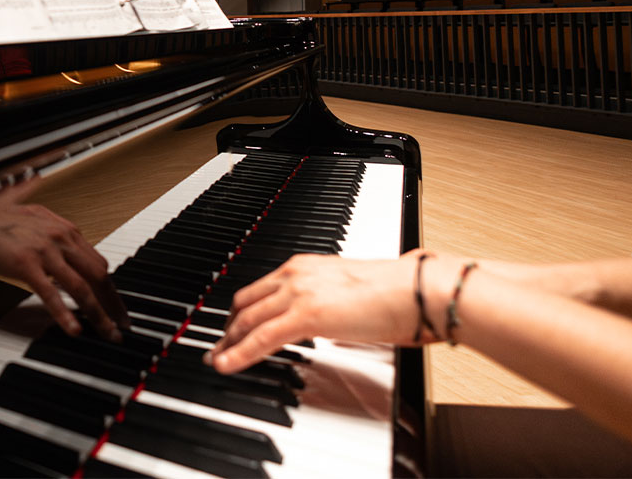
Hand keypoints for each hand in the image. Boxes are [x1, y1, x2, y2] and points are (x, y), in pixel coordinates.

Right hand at [0, 177, 129, 340]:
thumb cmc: (2, 218)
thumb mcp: (39, 218)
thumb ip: (59, 234)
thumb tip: (75, 248)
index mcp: (67, 230)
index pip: (99, 264)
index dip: (111, 288)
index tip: (115, 306)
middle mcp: (62, 239)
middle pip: (99, 276)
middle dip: (113, 304)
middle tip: (120, 326)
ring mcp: (45, 252)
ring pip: (82, 287)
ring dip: (99, 314)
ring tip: (107, 334)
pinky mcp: (26, 264)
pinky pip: (51, 293)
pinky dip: (65, 313)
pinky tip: (74, 329)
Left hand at [209, 251, 445, 373]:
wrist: (416, 291)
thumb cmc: (397, 294)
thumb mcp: (349, 293)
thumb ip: (330, 303)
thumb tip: (327, 322)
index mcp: (304, 266)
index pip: (259, 289)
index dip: (240, 311)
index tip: (230, 328)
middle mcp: (295, 274)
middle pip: (246, 303)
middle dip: (227, 328)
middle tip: (216, 347)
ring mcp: (298, 293)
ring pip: (248, 320)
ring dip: (227, 342)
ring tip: (215, 360)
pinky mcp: (306, 315)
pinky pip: (262, 337)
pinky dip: (239, 353)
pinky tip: (227, 364)